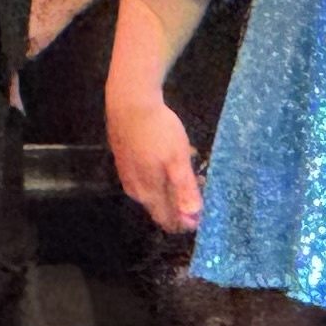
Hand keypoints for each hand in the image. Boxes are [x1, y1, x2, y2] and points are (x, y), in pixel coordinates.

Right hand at [107, 83, 202, 235]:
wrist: (129, 103)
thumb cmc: (157, 131)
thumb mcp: (178, 159)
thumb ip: (185, 190)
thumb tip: (192, 217)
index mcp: (149, 193)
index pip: (167, 220)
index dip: (185, 222)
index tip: (202, 212)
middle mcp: (135, 190)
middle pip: (159, 208)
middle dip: (180, 205)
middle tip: (199, 188)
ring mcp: (127, 175)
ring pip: (152, 193)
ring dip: (170, 190)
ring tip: (188, 173)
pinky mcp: (123, 161)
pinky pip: (144, 180)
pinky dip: (159, 178)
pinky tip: (166, 162)